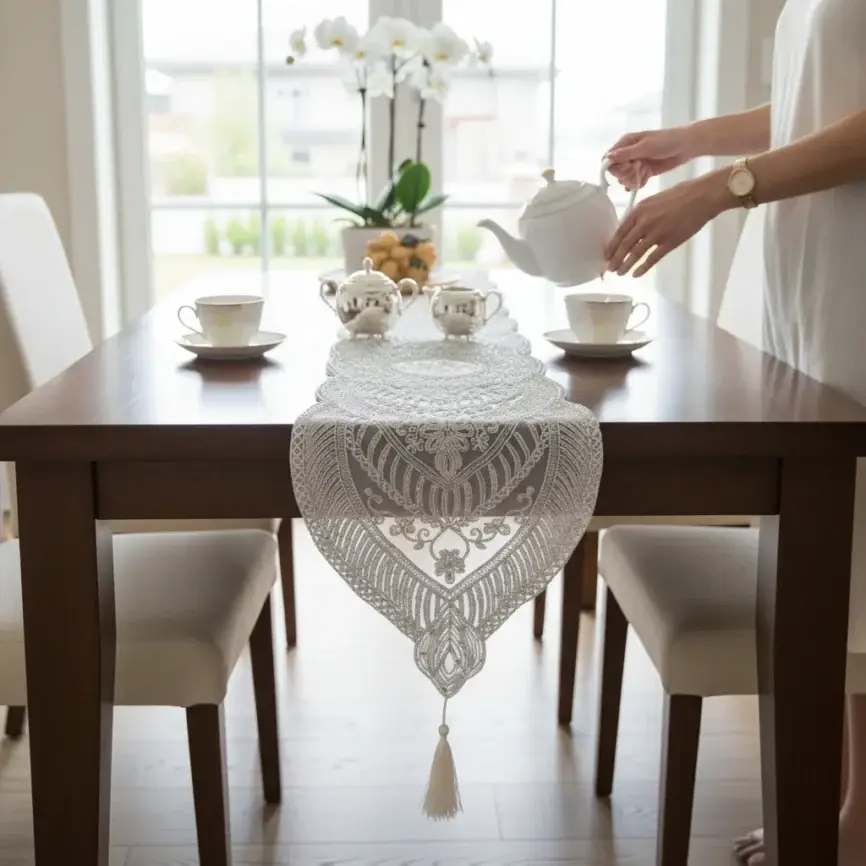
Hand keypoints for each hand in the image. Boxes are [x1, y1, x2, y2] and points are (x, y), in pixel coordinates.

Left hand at [604, 173, 730, 276]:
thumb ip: (641, 215)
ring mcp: (657, 233)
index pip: (620, 231)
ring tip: (620, 273)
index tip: (607, 254)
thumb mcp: (653, 200)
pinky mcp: (669, 242)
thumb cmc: (680, 195)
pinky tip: (636, 274)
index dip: (612, 245)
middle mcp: (644, 222)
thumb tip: (631, 229)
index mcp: (639, 210)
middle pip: (625, 245)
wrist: (701, 196)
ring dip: (626, 265)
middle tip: (610, 268)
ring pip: (636, 253)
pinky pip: (652, 258)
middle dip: (616, 259)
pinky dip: (642, 268)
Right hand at [605, 127, 694, 189]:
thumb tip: (608, 158)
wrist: (686, 146)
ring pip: (624, 178)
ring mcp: (636, 163)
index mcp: (626, 143)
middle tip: (637, 170)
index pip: (609, 158)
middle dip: (625, 174)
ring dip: (632, 179)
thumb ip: (627, 153)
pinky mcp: (644, 171)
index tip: (624, 169)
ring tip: (643, 174)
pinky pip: (634, 182)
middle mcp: (628, 153)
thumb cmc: (667, 141)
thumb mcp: (646, 146)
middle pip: (616, 170)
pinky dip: (638, 183)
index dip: (613, 167)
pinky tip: (645, 180)